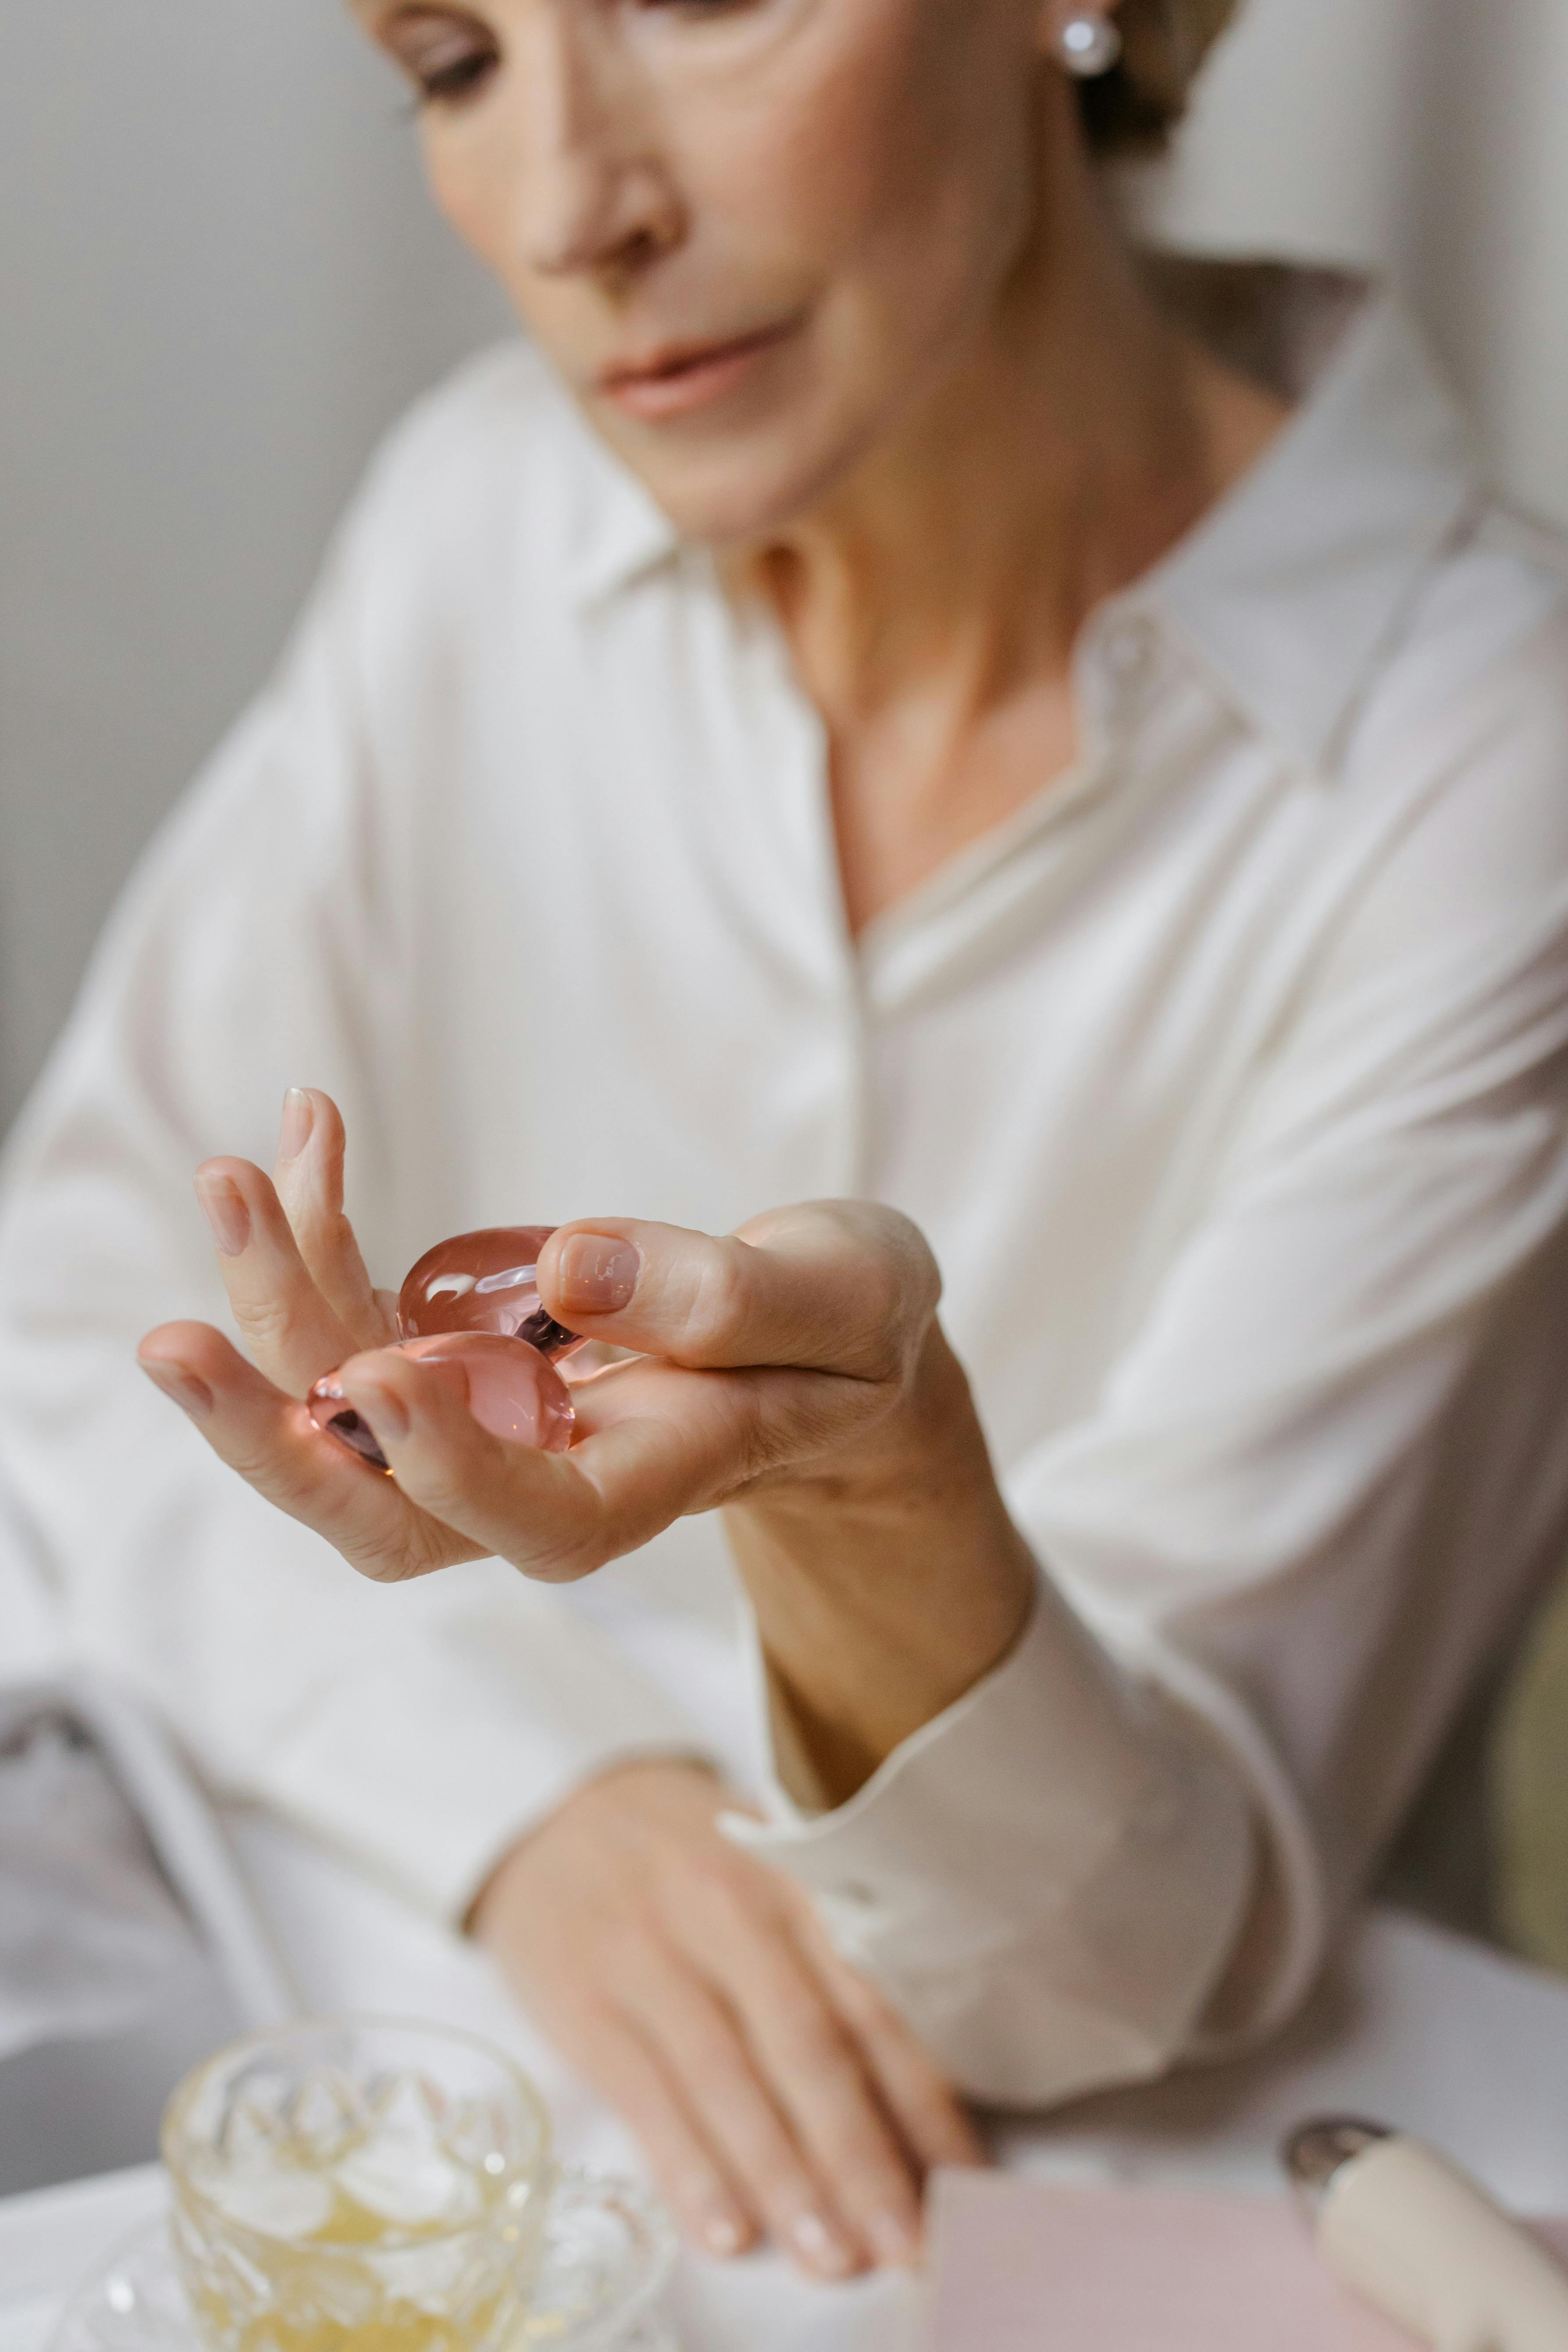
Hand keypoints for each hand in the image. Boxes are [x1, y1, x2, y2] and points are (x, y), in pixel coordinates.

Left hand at [139, 1087, 1035, 1788]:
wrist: (826, 1338)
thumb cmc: (849, 1330)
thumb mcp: (847, 1300)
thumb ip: (734, 1297)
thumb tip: (570, 1266)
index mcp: (654, 1480)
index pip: (535, 1518)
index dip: (449, 1467)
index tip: (379, 1380)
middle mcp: (546, 1473)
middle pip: (381, 1511)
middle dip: (270, 1441)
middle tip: (176, 1350)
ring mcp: (487, 1421)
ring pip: (343, 1406)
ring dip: (272, 1298)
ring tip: (235, 1174)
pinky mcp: (457, 1357)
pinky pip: (358, 1312)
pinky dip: (321, 1229)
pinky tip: (311, 1129)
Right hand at [472, 1758, 982, 2275]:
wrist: (555, 1813)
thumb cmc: (689, 1858)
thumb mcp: (767, 1872)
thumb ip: (835, 1955)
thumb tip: (925, 2083)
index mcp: (790, 1879)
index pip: (870, 1996)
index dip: (920, 2096)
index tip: (961, 2177)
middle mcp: (726, 1910)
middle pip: (809, 2045)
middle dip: (863, 2156)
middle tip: (907, 2242)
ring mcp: (649, 1956)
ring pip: (730, 2080)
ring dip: (786, 2180)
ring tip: (834, 2259)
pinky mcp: (583, 2001)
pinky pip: (646, 2095)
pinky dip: (690, 2169)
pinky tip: (730, 2230)